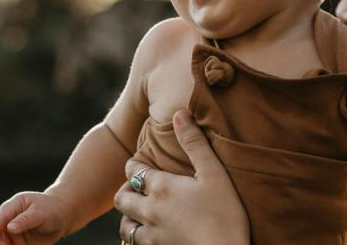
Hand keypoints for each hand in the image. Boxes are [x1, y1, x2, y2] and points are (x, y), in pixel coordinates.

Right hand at [0, 191, 69, 244]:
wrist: (61, 217)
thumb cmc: (51, 210)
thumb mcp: (40, 213)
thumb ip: (25, 220)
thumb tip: (9, 228)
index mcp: (14, 204)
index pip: (0, 215)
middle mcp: (10, 216)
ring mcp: (12, 229)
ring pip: (0, 239)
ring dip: (3, 244)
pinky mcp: (16, 240)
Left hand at [114, 110, 248, 244]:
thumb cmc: (225, 214)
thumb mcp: (215, 173)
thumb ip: (195, 143)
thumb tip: (179, 114)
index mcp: (161, 187)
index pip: (133, 170)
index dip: (134, 165)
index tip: (140, 164)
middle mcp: (149, 210)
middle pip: (122, 198)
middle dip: (125, 191)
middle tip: (136, 188)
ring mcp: (151, 234)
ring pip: (124, 226)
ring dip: (128, 217)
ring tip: (138, 213)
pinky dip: (137, 239)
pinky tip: (149, 236)